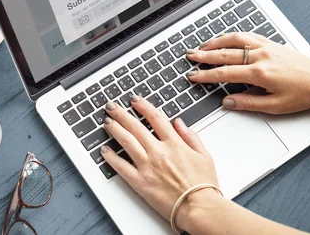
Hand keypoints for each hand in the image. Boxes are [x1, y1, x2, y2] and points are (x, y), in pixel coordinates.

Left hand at [101, 97, 221, 231]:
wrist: (200, 209)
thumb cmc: (204, 186)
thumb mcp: (204, 156)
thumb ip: (191, 136)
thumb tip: (179, 123)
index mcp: (174, 144)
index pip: (155, 118)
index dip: (143, 106)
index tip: (134, 100)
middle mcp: (158, 152)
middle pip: (135, 126)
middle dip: (121, 113)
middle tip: (111, 106)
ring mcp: (147, 166)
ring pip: (126, 141)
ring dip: (114, 129)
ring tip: (106, 122)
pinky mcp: (140, 182)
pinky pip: (121, 166)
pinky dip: (111, 157)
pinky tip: (104, 150)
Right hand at [186, 32, 309, 113]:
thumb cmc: (303, 93)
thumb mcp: (275, 106)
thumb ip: (248, 103)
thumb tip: (228, 102)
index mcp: (259, 73)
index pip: (224, 74)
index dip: (205, 75)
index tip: (193, 76)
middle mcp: (260, 57)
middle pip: (225, 53)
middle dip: (204, 55)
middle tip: (190, 56)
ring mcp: (265, 47)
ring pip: (235, 40)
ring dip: (216, 42)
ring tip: (203, 46)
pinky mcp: (271, 43)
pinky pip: (248, 35)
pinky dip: (233, 36)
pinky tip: (226, 38)